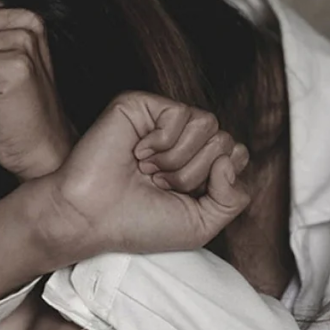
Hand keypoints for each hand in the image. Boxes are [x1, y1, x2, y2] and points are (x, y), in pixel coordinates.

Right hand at [46, 91, 250, 255]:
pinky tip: (138, 154)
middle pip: (224, 141)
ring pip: (207, 125)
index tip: (182, 198)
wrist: (92, 218)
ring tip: (148, 171)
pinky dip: (161, 142)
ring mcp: (162, 121)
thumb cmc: (137, 224)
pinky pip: (180, 113)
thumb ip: (234, 198)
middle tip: (158, 185)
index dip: (216, 181)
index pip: (237, 155)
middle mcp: (182, 139)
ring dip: (177, 160)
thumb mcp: (201, 224)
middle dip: (193, 175)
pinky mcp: (141, 105)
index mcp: (197, 163)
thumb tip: (232, 157)